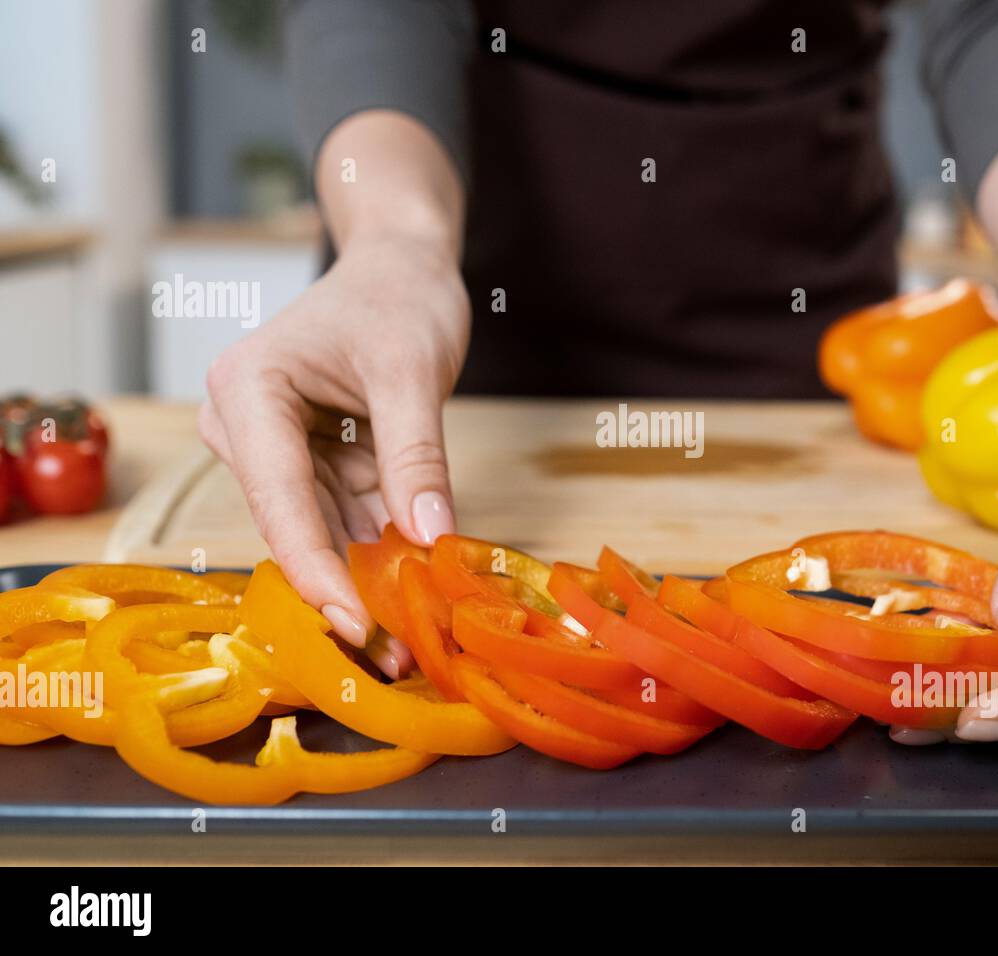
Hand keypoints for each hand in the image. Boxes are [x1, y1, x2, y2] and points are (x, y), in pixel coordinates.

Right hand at [200, 233, 468, 676]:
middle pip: (292, 524)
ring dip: (362, 573)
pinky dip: (374, 542)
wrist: (400, 263)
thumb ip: (415, 457)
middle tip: (392, 652)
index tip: (358, 628)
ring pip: (317, 527)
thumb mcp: (413, 374)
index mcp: (248, 392)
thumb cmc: (399, 296)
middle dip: (344, 585)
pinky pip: (337, 511)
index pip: (281, 501)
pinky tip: (409, 582)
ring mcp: (268, 443)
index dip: (319, 572)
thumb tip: (428, 540)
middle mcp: (241, 423)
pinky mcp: (301, 456)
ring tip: (408, 633)